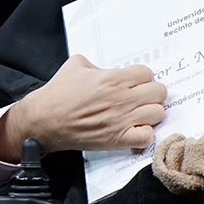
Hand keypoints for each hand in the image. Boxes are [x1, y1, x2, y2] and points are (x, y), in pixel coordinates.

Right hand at [0, 54, 166, 161]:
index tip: (135, 82)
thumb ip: (97, 64)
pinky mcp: (118, 139)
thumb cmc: (58, 94)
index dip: (141, 78)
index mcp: (113, 78)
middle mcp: (122, 98)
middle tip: (140, 97)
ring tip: (139, 113)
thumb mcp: (76, 65)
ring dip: (151, 113)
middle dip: (151, 93)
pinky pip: (147, 136)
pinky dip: (145, 133)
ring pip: (158, 113)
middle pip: (159, 92)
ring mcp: (122, 120)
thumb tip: (107, 70)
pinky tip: (135, 129)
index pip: (147, 73)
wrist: (45, 120)